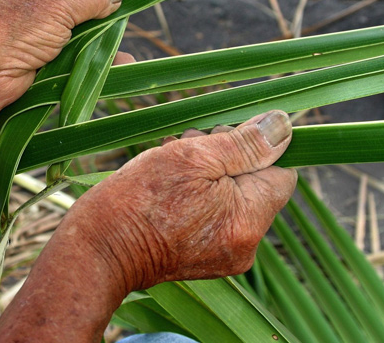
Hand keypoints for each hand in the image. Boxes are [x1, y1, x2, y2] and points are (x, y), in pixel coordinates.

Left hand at [0, 0, 124, 115]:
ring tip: (124, 57)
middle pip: (81, 9)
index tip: (127, 0)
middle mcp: (37, 5)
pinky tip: (111, 72)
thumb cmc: (12, 28)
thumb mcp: (59, 1)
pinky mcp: (37, 64)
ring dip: (100, 47)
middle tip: (124, 30)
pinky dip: (90, 67)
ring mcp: (37, 36)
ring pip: (78, 39)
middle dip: (104, 21)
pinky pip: (70, 62)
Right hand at [67, 110, 296, 290]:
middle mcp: (245, 246)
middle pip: (256, 183)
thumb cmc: (141, 198)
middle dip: (228, 157)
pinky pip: (215, 215)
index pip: (282, 172)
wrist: (98, 249)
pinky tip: (170, 185)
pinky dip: (198, 195)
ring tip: (173, 165)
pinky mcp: (203, 258)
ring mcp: (224, 256)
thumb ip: (246, 143)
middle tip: (189, 147)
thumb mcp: (195, 157)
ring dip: (209, 172)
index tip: (221, 138)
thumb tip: (284, 125)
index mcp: (249, 222)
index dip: (256, 148)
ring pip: (233, 196)